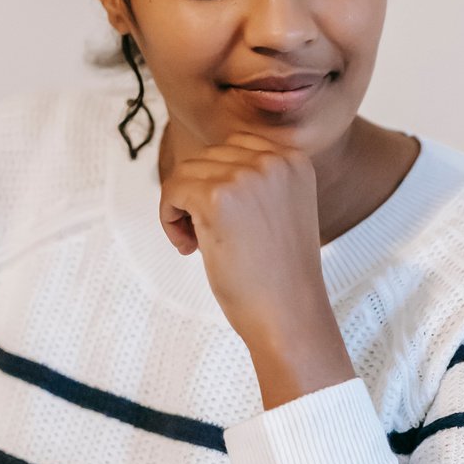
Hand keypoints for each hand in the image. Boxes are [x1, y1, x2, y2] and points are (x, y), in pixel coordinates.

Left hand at [159, 132, 331, 347]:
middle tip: (206, 237)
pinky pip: (172, 191)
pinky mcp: (216, 197)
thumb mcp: (282, 210)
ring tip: (196, 242)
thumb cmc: (279, 274)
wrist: (289, 315)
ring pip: (185, 172)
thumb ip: (256, 181)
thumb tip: (203, 164)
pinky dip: (169, 219)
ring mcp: (245, 177)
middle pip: (207, 158)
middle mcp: (273, 160)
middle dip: (198, 195)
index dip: (218, 183)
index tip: (224, 220)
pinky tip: (188, 246)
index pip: (234, 147)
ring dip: (181, 207)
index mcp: (294, 160)